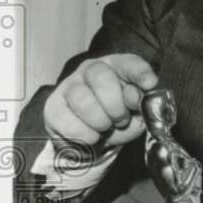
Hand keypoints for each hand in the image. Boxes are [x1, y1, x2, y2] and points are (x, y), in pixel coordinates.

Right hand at [44, 53, 158, 149]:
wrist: (92, 140)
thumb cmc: (117, 121)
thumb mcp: (135, 114)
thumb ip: (140, 105)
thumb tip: (139, 98)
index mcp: (116, 67)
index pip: (128, 63)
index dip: (139, 73)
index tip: (149, 84)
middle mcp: (91, 70)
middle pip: (102, 78)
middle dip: (116, 106)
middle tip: (120, 120)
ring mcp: (69, 86)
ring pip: (83, 100)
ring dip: (100, 122)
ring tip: (105, 127)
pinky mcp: (54, 107)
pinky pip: (68, 122)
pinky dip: (85, 135)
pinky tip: (91, 136)